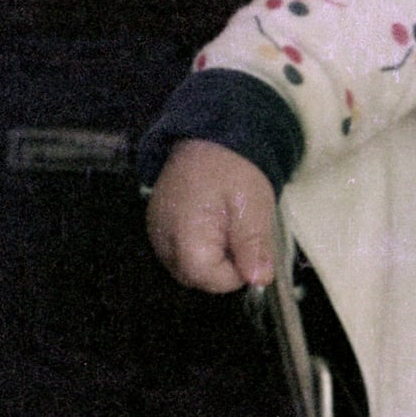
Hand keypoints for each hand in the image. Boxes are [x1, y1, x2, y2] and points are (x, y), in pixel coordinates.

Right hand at [146, 138, 277, 291]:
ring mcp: (156, 233)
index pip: (212, 281)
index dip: (237, 271)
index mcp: (186, 238)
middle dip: (224, 264)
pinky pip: (178, 250)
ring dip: (211, 255)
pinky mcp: (157, 225)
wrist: (208, 135)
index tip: (249, 246)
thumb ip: (253, 247)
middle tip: (238, 231)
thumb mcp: (253, 208)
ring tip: (225, 223)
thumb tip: (258, 280)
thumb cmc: (233, 169)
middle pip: (197, 278)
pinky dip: (198, 244)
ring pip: (188, 267)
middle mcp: (162, 241)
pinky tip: (210, 221)